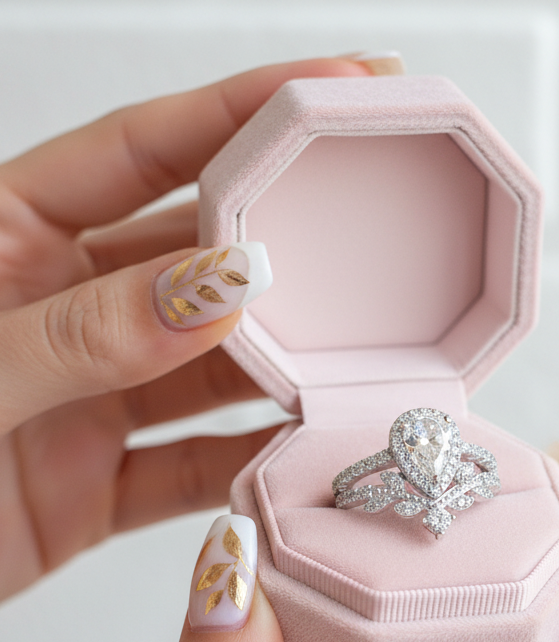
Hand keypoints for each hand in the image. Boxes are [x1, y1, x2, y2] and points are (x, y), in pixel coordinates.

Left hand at [0, 58, 378, 600]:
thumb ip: (81, 331)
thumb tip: (212, 290)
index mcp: (6, 239)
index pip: (141, 152)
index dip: (240, 112)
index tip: (331, 90)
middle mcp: (64, 309)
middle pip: (198, 256)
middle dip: (288, 238)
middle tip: (370, 220)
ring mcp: (90, 397)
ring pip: (211, 365)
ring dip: (281, 364)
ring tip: (355, 352)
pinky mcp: (100, 483)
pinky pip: (194, 464)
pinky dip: (247, 462)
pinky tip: (298, 451)